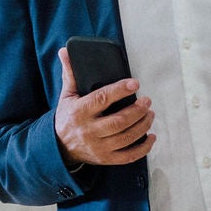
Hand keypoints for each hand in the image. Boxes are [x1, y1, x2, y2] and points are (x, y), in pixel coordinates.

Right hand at [53, 47, 153, 166]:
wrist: (59, 147)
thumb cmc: (67, 116)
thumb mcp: (67, 95)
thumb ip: (70, 74)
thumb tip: (66, 50)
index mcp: (80, 112)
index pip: (102, 99)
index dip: (119, 91)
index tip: (135, 83)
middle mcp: (89, 131)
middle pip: (118, 122)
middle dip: (136, 111)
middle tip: (147, 100)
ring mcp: (98, 147)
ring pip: (125, 138)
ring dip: (142, 126)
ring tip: (150, 113)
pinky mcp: (105, 159)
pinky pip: (128, 156)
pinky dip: (143, 148)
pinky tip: (151, 137)